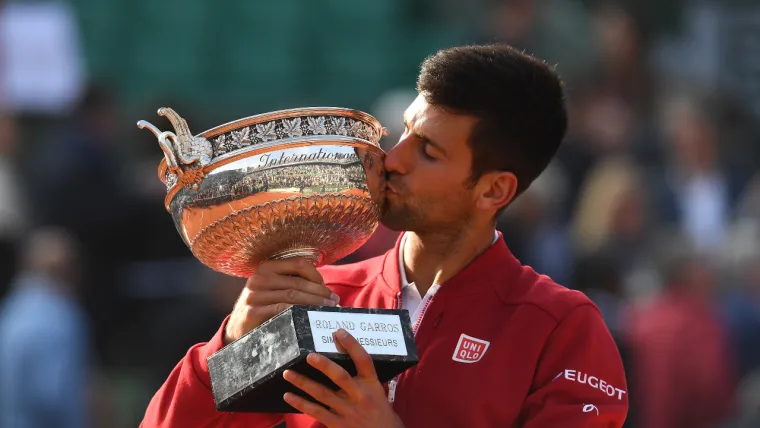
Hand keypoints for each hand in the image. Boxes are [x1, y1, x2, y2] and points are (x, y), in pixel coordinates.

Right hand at [224, 258, 339, 343]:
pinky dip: (299, 312)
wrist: (237, 329)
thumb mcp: (274, 289)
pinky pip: (281, 310)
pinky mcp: (252, 312)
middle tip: (334, 302)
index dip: (316, 275)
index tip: (327, 289)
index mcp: (266, 267)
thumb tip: (325, 289)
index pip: (298, 264)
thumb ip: (293, 283)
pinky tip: (309, 317)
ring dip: (314, 303)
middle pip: (298, 282)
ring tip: (327, 310)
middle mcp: (258, 278)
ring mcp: (254, 295)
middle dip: (320, 293)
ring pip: (292, 295)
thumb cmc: (264, 307)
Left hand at [283, 329, 403, 427]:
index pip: (363, 360)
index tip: (338, 332)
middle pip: (340, 376)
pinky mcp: (337, 424)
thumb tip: (347, 355)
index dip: (351, 345)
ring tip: (287, 373)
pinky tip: (288, 396)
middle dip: (324, 365)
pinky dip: (300, 403)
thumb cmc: (381, 413)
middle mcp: (359, 395)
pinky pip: (316, 412)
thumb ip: (364, 377)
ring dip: (303, 382)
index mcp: (372, 384)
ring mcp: (347, 411)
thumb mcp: (378, 392)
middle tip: (309, 356)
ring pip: (322, 394)